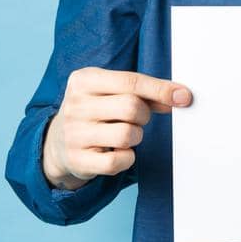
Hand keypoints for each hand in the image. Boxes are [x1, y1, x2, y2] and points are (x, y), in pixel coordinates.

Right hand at [43, 67, 192, 187]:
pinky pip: (117, 161)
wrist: (56, 143)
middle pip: (132, 107)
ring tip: (124, 134)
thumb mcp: (110, 92)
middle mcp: (75, 105)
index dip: (161, 89)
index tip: (184, 97)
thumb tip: (179, 97)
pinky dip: (127, 158)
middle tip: (137, 119)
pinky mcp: (77, 160)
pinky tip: (119, 152)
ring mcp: (74, 134)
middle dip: (144, 115)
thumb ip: (143, 93)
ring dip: (136, 136)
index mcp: (84, 79)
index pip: (131, 81)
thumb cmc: (94, 111)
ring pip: (127, 135)